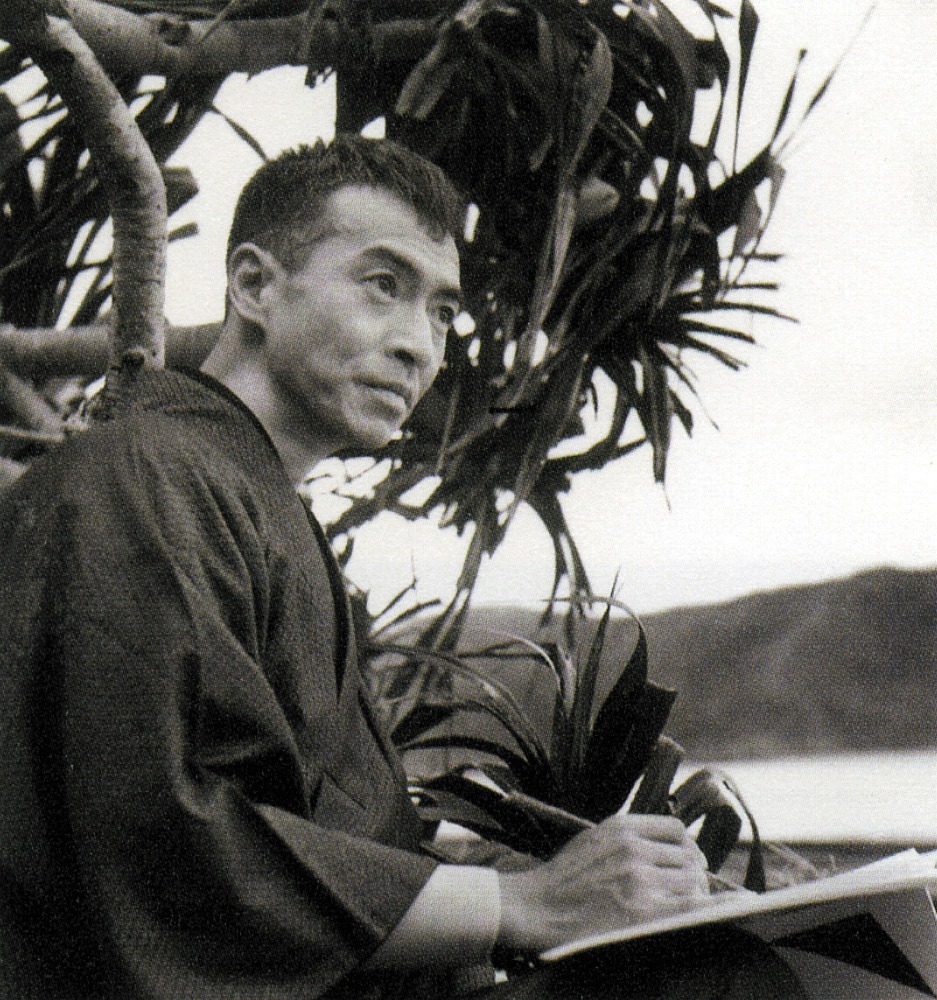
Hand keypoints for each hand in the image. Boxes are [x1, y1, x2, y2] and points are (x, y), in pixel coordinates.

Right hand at [497, 814, 709, 952]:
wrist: (537, 907)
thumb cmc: (562, 877)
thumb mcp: (593, 838)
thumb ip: (627, 838)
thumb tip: (665, 848)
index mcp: (621, 826)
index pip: (675, 828)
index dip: (688, 846)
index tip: (689, 860)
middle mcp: (633, 847)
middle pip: (687, 856)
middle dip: (694, 873)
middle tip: (692, 889)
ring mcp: (638, 878)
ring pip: (691, 880)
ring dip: (696, 894)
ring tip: (689, 905)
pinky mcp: (641, 910)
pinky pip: (688, 907)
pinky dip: (703, 909)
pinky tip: (704, 915)